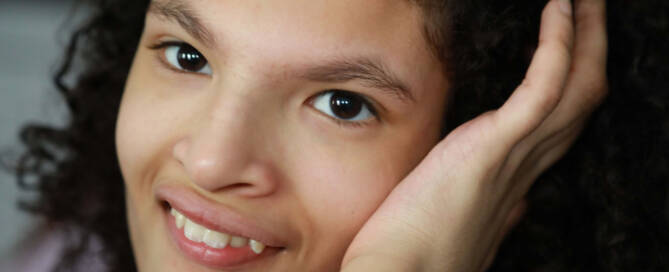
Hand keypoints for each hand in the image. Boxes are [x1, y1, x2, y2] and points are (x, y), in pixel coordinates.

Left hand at [341, 0, 607, 270]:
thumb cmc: (416, 251)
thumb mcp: (467, 221)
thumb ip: (493, 203)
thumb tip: (514, 202)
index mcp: (518, 180)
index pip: (561, 124)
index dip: (573, 84)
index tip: (572, 51)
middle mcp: (527, 168)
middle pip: (581, 98)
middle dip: (590, 47)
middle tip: (590, 7)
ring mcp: (513, 158)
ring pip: (575, 87)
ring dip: (585, 35)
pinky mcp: (490, 149)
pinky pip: (541, 89)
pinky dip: (557, 47)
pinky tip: (559, 10)